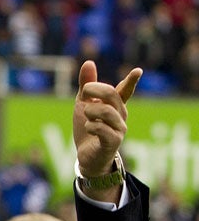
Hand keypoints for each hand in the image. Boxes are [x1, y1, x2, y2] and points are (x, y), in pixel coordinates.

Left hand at [72, 60, 141, 177]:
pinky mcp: (113, 141)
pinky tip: (89, 129)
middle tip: (84, 93)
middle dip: (94, 90)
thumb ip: (87, 85)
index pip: (125, 90)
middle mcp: (121, 115)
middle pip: (111, 95)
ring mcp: (119, 128)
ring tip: (87, 116)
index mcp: (115, 105)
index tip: (137, 71)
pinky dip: (90, 126)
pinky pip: (101, 128)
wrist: (87, 157)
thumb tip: (89, 62)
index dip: (131, 81)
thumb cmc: (88, 129)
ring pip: (105, 111)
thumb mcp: (83, 104)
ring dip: (90, 111)